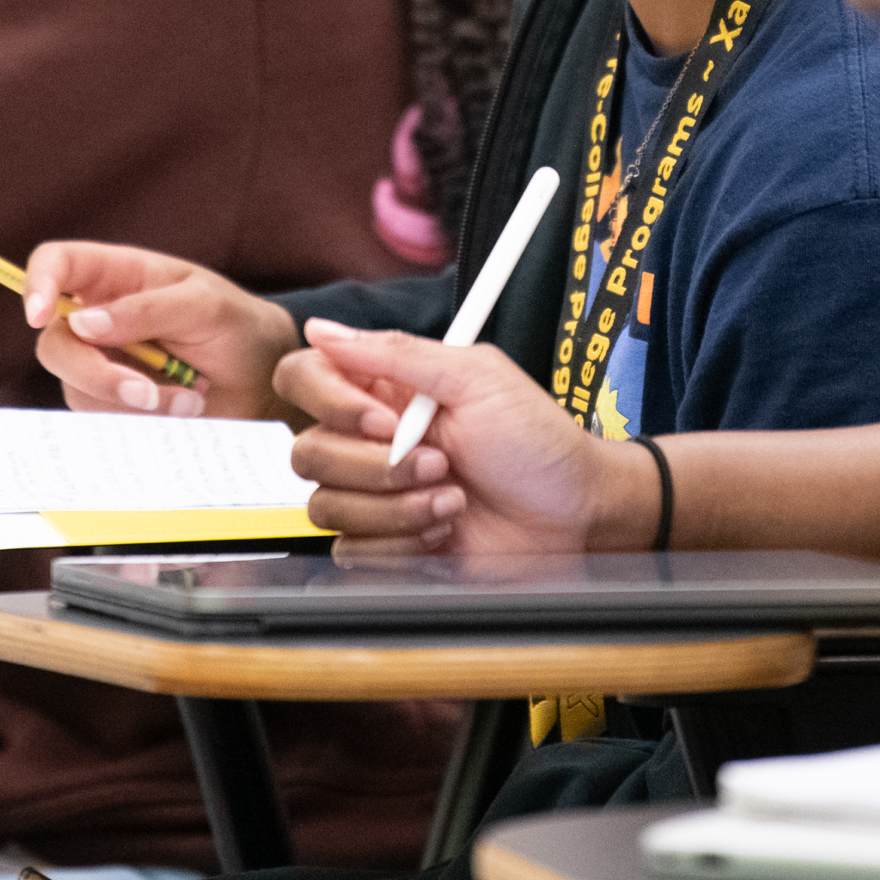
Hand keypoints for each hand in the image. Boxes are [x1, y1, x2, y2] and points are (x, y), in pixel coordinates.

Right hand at [24, 241, 298, 422]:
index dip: (37, 283)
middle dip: (94, 372)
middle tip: (147, 392)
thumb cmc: (236, 325)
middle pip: (54, 342)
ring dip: (132, 403)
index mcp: (116, 275)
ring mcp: (102, 363)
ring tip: (190, 398)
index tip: (40, 316)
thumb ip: (145, 310)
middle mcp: (98, 318)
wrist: (262, 381)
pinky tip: (183, 411)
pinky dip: (142, 421)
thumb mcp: (202, 305)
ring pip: (76, 388)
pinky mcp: (112, 404)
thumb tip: (82, 324)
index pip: (56, 264)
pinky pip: (101, 419)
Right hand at [278, 318, 639, 560]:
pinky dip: (402, 544)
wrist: (573, 515)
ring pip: (325, 506)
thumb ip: (396, 352)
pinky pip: (351, 551)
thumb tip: (322, 328)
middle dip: (378, 467)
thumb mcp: (476, 378)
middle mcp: (370, 441)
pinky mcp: (386, 544)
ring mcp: (375, 495)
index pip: (305, 378)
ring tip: (453, 498)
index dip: (329, 402)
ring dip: (398, 507)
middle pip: (307, 451)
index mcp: (384, 391)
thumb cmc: (538, 442)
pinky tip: (444, 529)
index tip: (384, 420)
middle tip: (442, 463)